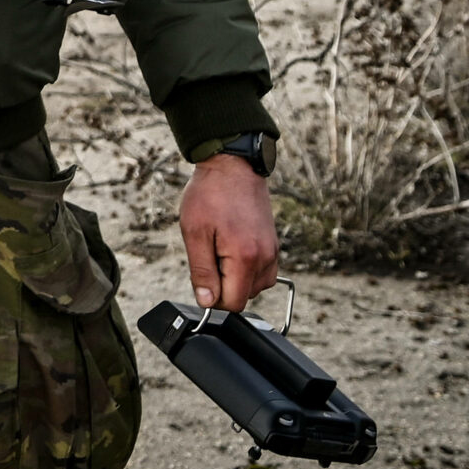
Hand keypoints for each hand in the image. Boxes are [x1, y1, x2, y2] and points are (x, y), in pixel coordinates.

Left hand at [178, 154, 278, 311]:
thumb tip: (207, 301)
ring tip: (220, 248)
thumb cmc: (211, 193)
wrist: (232, 165)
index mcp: (245, 257)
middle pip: (244, 297)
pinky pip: (263, 273)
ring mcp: (272, 252)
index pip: (232, 303)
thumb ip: (202, 271)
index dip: (212, 297)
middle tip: (210, 253)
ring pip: (254, 287)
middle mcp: (265, 258)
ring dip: (235, 277)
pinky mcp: (273, 245)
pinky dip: (247, 269)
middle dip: (223, 284)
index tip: (202, 276)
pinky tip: (232, 249)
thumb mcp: (195, 232)